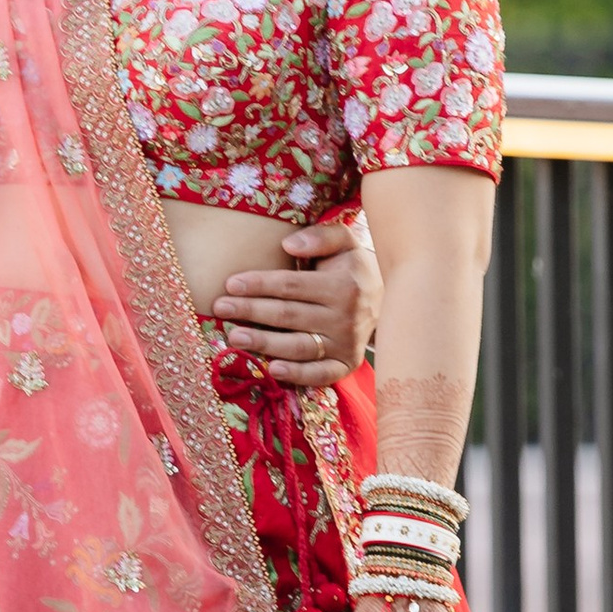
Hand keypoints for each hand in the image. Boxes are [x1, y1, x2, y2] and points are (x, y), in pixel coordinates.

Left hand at [214, 222, 380, 389]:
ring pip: (298, 346)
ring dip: (264, 343)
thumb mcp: (346, 243)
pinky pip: (320, 374)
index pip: (291, 286)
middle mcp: (345, 318)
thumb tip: (289, 244)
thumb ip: (322, 236)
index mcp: (343, 286)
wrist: (393, 302)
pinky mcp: (346, 364)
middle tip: (220, 308)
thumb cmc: (354, 269)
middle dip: (251, 311)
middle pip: (288, 315)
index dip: (259, 285)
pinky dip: (297, 375)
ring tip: (234, 337)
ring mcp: (346, 344)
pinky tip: (272, 370)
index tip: (230, 284)